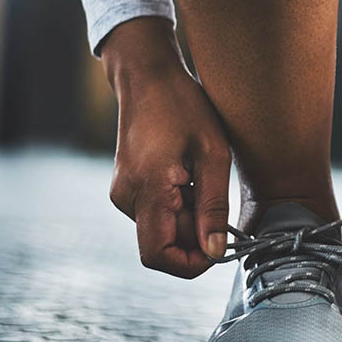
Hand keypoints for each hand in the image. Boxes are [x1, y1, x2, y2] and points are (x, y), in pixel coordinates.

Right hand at [101, 18, 230, 277]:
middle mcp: (126, 198)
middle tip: (216, 198)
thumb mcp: (213, 154)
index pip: (158, 256)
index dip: (191, 263)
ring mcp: (122, 194)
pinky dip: (179, 207)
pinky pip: (156, 215)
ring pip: (162, 231)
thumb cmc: (185, 107)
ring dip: (189, 218)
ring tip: (202, 180)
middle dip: (196, 235)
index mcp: (147, 189)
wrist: (149, 78)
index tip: (219, 246)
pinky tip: (190, 177)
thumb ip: (214, 207)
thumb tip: (215, 252)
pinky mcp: (127, 189)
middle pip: (163, 245)